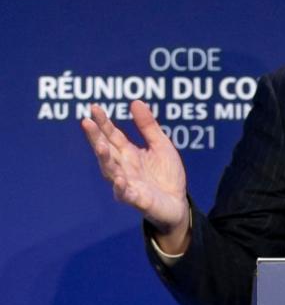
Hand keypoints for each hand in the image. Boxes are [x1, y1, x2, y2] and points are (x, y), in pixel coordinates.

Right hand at [81, 100, 189, 252]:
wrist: (178, 203)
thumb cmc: (166, 175)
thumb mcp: (161, 145)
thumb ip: (148, 126)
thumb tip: (135, 101)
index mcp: (128, 153)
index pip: (112, 136)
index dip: (103, 122)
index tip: (93, 107)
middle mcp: (123, 168)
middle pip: (106, 151)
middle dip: (96, 138)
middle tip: (86, 122)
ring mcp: (128, 184)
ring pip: (112, 172)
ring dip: (105, 159)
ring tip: (100, 146)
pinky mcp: (138, 200)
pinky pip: (128, 195)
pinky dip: (122, 188)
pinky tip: (121, 180)